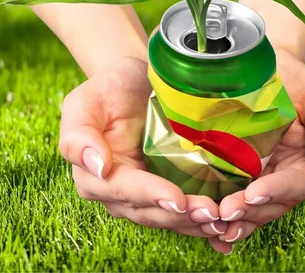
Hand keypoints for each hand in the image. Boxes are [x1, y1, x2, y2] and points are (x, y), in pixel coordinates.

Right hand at [58, 57, 221, 238]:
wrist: (133, 80)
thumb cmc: (108, 89)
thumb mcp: (84, 103)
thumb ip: (79, 137)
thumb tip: (98, 167)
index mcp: (94, 176)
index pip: (124, 190)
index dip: (151, 196)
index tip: (177, 199)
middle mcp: (118, 193)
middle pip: (150, 211)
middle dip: (180, 215)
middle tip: (211, 213)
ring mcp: (144, 195)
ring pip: (168, 218)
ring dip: (195, 223)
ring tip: (221, 219)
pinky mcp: (166, 190)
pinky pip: (182, 212)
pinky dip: (202, 221)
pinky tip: (225, 224)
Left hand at [203, 48, 304, 254]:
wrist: (260, 63)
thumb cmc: (295, 80)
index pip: (299, 185)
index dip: (277, 191)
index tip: (254, 193)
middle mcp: (283, 175)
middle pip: (272, 204)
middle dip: (250, 211)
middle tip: (224, 212)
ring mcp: (258, 176)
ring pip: (251, 208)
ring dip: (235, 220)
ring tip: (214, 223)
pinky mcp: (234, 173)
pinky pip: (231, 198)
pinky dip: (222, 218)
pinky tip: (209, 231)